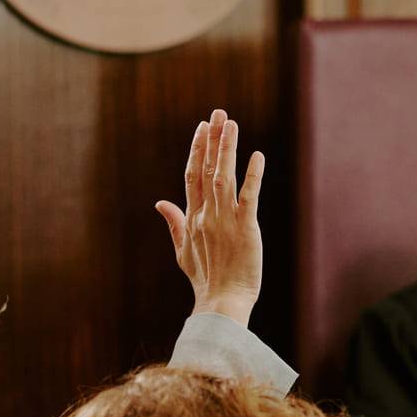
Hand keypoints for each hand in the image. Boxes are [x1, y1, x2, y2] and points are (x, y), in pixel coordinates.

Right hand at [155, 108, 264, 325]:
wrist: (221, 302)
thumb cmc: (205, 279)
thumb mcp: (182, 250)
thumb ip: (174, 223)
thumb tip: (160, 202)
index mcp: (193, 218)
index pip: (192, 176)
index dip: (197, 150)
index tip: (202, 128)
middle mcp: (206, 215)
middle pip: (206, 170)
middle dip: (211, 140)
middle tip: (217, 113)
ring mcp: (224, 221)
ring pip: (223, 177)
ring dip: (226, 149)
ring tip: (230, 123)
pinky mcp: (245, 229)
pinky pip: (248, 197)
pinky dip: (252, 176)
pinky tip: (256, 155)